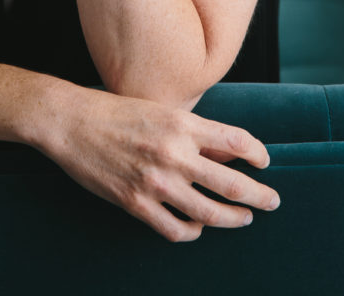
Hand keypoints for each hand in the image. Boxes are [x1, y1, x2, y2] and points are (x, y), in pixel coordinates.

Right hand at [44, 88, 279, 241]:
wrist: (71, 122)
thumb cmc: (115, 111)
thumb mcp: (159, 111)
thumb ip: (192, 133)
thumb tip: (225, 156)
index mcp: (182, 123)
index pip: (236, 141)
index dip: (258, 154)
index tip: (265, 162)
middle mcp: (174, 153)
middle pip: (232, 183)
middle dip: (259, 196)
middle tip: (272, 201)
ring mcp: (155, 181)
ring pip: (210, 213)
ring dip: (233, 218)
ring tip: (243, 218)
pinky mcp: (136, 203)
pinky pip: (176, 229)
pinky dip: (193, 232)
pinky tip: (198, 226)